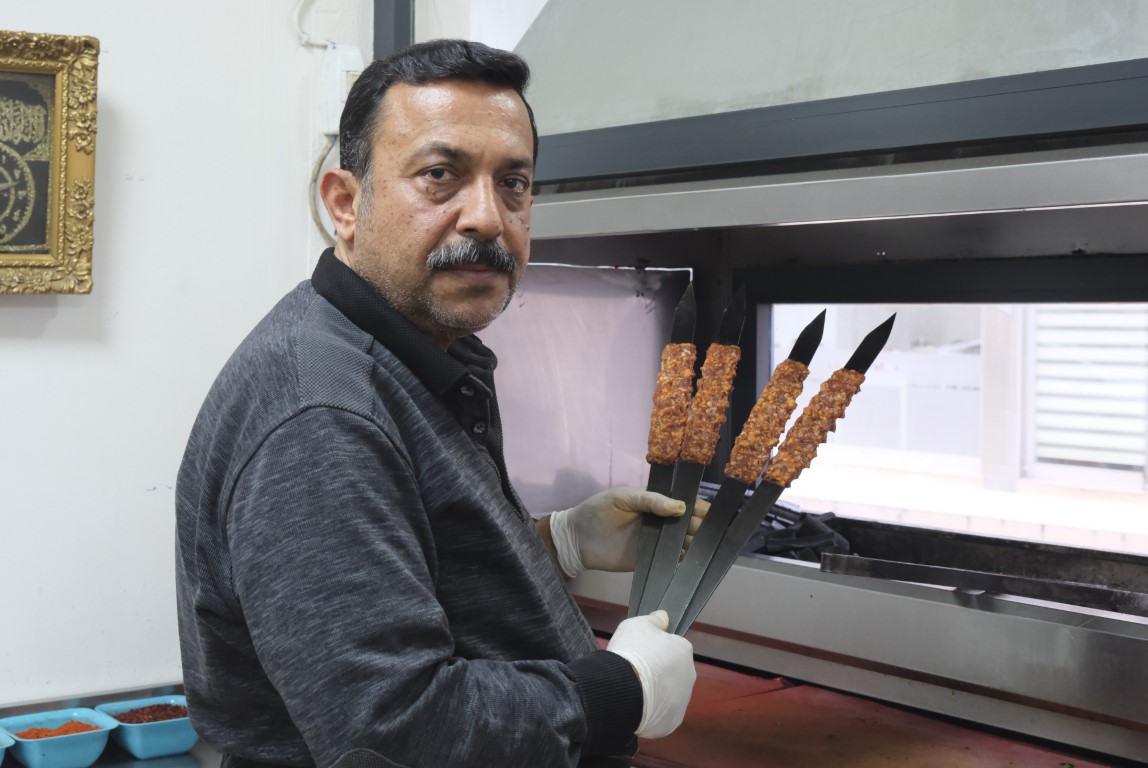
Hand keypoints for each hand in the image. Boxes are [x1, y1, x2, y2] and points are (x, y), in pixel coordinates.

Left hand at [547, 487, 710, 577]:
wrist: (576, 539)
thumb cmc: (597, 511)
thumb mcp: (622, 497)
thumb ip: (650, 500)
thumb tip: (680, 507)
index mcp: (655, 502)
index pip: (683, 503)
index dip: (699, 507)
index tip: (715, 514)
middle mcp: (660, 522)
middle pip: (688, 525)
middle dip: (703, 528)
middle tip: (718, 535)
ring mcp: (657, 542)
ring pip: (684, 543)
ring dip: (697, 546)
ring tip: (713, 550)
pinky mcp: (650, 560)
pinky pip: (672, 561)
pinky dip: (683, 563)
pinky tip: (695, 565)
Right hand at [605, 610, 695, 738]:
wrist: (623, 690)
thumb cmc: (632, 653)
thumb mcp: (637, 625)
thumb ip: (654, 620)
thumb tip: (664, 616)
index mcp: (684, 650)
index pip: (673, 647)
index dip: (655, 650)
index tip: (640, 654)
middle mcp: (689, 675)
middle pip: (673, 672)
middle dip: (658, 673)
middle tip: (636, 672)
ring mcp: (682, 700)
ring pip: (669, 694)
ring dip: (656, 693)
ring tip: (634, 691)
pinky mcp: (673, 721)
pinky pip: (662, 714)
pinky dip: (652, 711)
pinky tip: (637, 706)